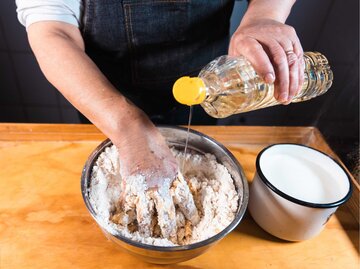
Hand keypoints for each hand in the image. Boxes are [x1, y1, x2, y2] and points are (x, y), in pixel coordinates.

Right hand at [112, 110, 198, 241]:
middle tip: (172, 236)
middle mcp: (160, 184)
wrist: (135, 134)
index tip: (192, 218)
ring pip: (146, 213)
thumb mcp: (169, 158)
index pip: (184, 198)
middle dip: (169, 226)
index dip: (189, 210)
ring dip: (146, 225)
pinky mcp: (129, 184)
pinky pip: (129, 203)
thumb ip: (171, 174)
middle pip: (166, 211)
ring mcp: (144, 186)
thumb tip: (172, 186)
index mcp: (173, 176)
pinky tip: (127, 221)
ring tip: (147, 234)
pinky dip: (127, 213)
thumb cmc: (152, 141)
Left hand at [229, 18, 304, 103]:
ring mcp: (282, 35)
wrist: (260, 20)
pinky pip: (299, 57)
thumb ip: (232, 68)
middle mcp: (267, 34)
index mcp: (247, 39)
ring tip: (288, 98)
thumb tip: (225, 86)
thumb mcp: (235, 51)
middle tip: (281, 98)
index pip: (257, 51)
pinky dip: (298, 74)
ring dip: (292, 80)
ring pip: (291, 58)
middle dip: (282, 80)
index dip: (264, 66)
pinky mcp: (293, 37)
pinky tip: (296, 88)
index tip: (269, 80)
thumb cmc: (245, 40)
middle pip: (278, 57)